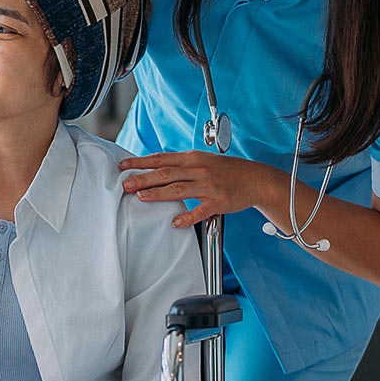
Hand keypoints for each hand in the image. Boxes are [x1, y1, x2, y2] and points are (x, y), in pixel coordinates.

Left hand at [118, 151, 279, 225]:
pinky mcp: (219, 202)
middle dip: (144, 178)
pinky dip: (188, 216)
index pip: (161, 159)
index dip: (141, 162)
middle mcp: (198, 170)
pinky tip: (176, 222)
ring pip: (180, 189)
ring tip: (142, 197)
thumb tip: (154, 164)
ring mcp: (209, 186)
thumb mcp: (201, 160)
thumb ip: (179, 163)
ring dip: (159, 193)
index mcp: (192, 158)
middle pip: (166, 173)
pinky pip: (201, 210)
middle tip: (126, 183)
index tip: (123, 165)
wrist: (256, 179)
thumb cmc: (226, 170)